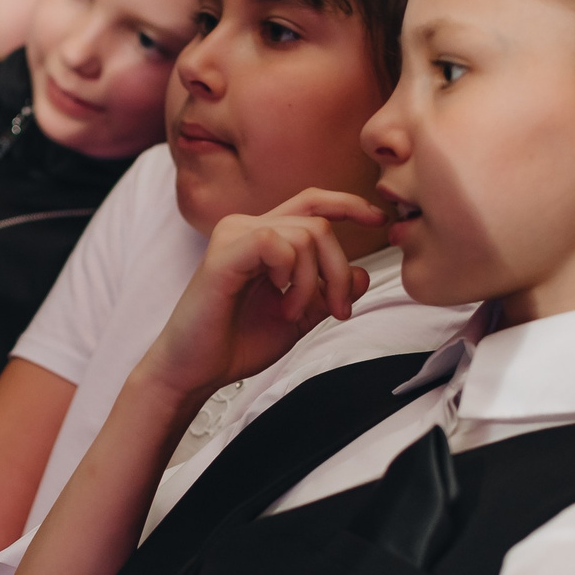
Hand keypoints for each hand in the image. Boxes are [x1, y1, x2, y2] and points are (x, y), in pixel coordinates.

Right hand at [136, 189, 379, 401]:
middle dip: (340, 269)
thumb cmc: (235, 343)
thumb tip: (363, 273)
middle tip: (339, 310)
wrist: (195, 371)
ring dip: (313, 282)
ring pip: (305, 234)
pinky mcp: (225, 252)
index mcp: (263, 238)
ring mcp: (234, 236)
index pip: (312, 204)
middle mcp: (247, 228)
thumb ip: (327, 294)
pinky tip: (279, 299)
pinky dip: (291, 274)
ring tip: (293, 313)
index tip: (379, 219)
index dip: (348, 204)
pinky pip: (277, 243)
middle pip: (319, 224)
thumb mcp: (297, 318)